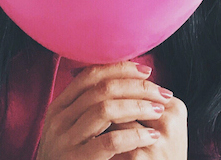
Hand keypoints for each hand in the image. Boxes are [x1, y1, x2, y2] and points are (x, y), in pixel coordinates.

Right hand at [35, 61, 176, 159]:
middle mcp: (58, 120)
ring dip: (138, 107)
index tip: (147, 72)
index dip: (121, 69)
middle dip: (137, 88)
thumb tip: (127, 83)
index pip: (90, 75)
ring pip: (106, 110)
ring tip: (158, 111)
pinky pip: (110, 141)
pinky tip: (150, 136)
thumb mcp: (72, 129)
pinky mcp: (77, 159)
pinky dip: (134, 135)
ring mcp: (65, 141)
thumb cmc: (71, 158)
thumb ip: (89, 108)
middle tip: (161, 93)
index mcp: (58, 107)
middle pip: (102, 89)